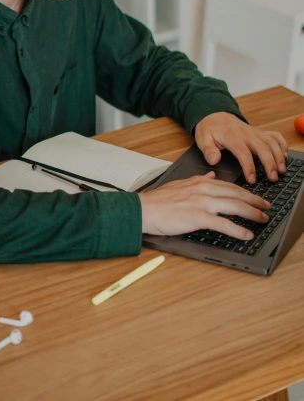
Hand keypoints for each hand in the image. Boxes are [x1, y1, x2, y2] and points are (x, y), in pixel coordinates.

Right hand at [138, 171, 270, 240]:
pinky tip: (247, 234)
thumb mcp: (180, 183)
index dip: (245, 192)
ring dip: (252, 213)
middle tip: (266, 207)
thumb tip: (211, 175)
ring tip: (262, 219)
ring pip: (234, 206)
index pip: (229, 185)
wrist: (144, 208)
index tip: (255, 197)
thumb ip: (198, 179)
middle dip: (255, 201)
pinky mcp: (198, 217)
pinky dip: (238, 230)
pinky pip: (224, 224)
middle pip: (236, 194)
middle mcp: (204, 189)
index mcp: (200, 182)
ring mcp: (202, 203)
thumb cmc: (159, 200)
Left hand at [194, 112, 287, 183]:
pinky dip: (281, 144)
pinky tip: (285, 155)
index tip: (252, 179)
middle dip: (270, 163)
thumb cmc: (209, 128)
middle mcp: (245, 134)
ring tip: (281, 170)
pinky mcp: (258, 132)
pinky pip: (273, 135)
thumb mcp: (202, 138)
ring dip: (278, 155)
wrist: (214, 114)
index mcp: (231, 137)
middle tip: (273, 178)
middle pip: (262, 147)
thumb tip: (214, 160)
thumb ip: (208, 150)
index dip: (249, 166)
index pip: (243, 152)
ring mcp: (253, 132)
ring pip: (270, 142)